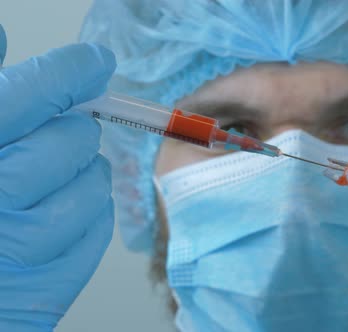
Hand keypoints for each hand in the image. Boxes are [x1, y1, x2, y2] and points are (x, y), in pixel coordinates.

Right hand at [0, 24, 115, 331]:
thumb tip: (3, 32)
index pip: (31, 94)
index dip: (71, 71)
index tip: (95, 62)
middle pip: (72, 139)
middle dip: (75, 132)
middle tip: (62, 137)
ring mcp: (19, 247)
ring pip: (94, 186)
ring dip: (87, 175)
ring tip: (57, 180)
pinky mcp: (45, 286)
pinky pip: (98, 230)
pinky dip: (92, 215)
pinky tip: (64, 214)